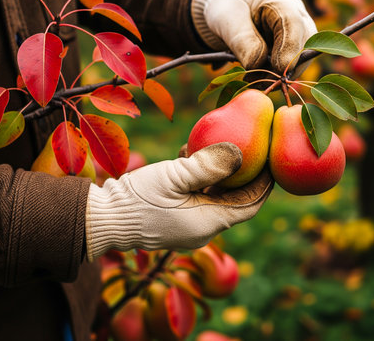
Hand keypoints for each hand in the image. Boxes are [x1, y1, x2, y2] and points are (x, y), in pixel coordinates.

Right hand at [85, 143, 272, 260]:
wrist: (102, 218)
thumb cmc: (138, 199)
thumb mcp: (175, 176)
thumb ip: (209, 165)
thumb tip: (240, 153)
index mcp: (208, 222)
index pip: (250, 205)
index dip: (264, 184)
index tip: (271, 162)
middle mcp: (202, 227)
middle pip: (234, 200)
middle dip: (243, 176)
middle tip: (251, 149)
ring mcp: (187, 224)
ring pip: (213, 196)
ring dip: (217, 173)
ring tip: (216, 146)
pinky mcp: (174, 217)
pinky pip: (195, 196)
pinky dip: (198, 178)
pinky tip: (188, 155)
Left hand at [191, 0, 316, 73]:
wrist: (225, 13)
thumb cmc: (225, 9)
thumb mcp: (226, 19)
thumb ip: (242, 40)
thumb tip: (258, 65)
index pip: (293, 22)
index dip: (290, 47)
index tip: (280, 69)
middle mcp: (295, 15)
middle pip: (305, 42)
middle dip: (288, 66)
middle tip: (265, 82)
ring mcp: (296, 33)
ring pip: (301, 58)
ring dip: (280, 75)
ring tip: (253, 81)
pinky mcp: (291, 50)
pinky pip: (291, 67)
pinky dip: (275, 77)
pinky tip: (257, 80)